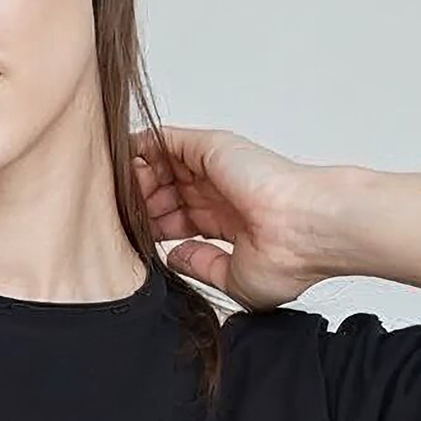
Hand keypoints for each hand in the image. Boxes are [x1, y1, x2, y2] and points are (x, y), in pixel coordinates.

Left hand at [129, 125, 359, 311]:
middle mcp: (222, 193)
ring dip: (134, 179)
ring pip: (160, 167)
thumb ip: (202, 266)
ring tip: (110, 195)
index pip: (180, 221)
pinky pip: (161, 140)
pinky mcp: (208, 148)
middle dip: (138, 206)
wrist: (309, 230)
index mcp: (231, 222)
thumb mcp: (235, 279)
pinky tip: (118, 162)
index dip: (153, 230)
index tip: (129, 244)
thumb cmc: (291, 258)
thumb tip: (174, 256)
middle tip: (113, 220)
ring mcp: (215, 168)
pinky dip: (137, 148)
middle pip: (166, 194)